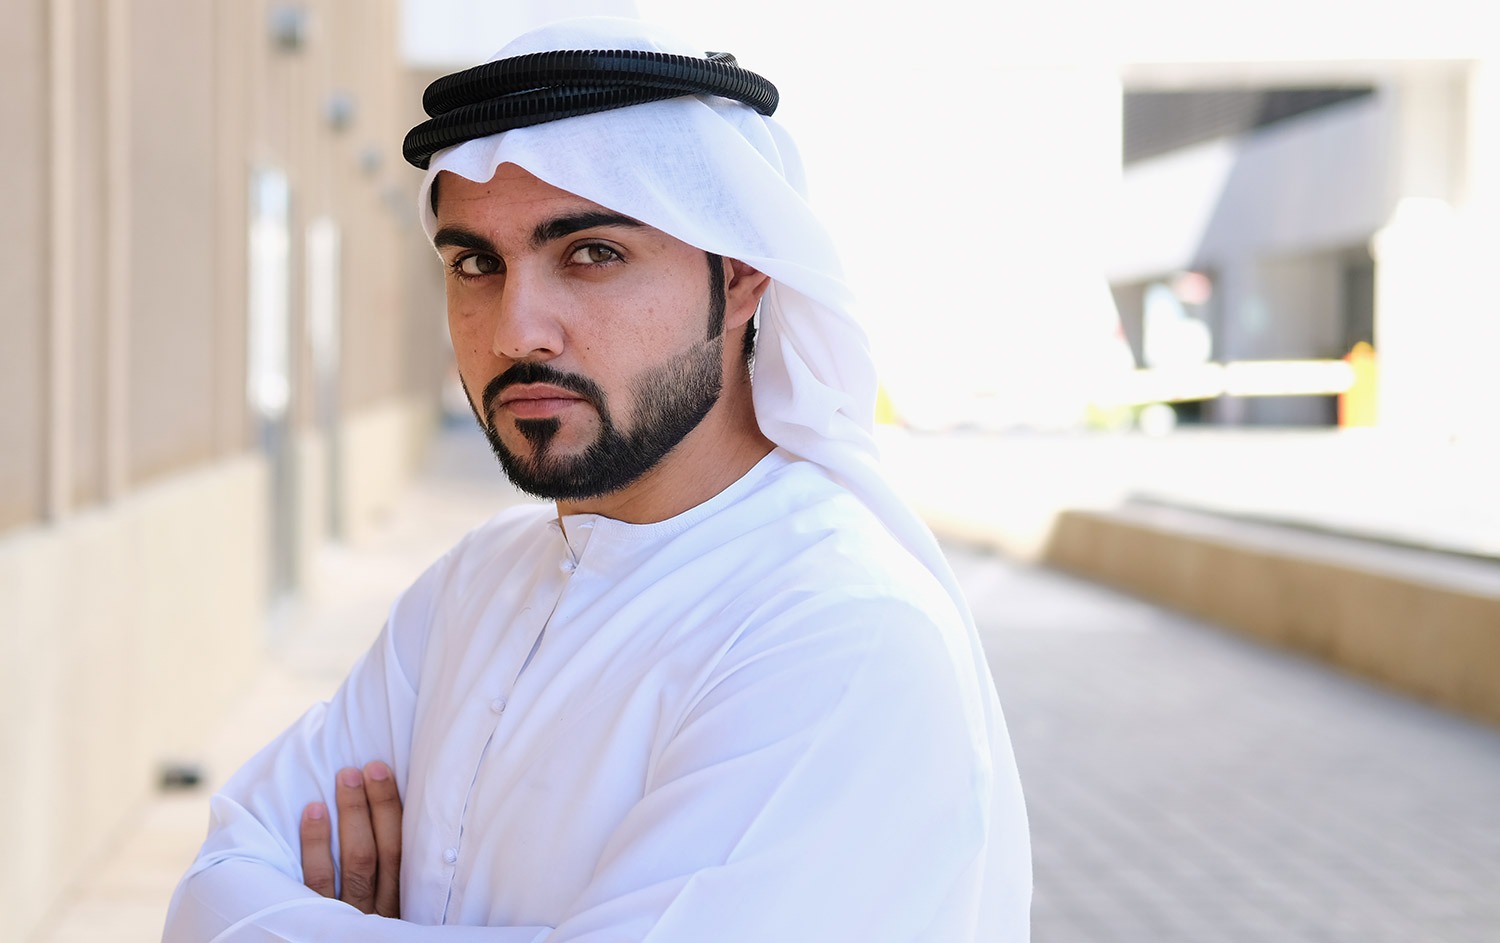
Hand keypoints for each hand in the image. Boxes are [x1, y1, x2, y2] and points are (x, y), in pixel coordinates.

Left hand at [300, 760, 402, 917]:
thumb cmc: (362, 935)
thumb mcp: (386, 915)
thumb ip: (388, 879)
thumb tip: (388, 820)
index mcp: (398, 905)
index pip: (401, 852)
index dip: (392, 810)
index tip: (383, 772)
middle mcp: (376, 912)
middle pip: (379, 852)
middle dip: (374, 805)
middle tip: (366, 767)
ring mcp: (345, 918)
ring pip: (354, 862)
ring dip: (349, 816)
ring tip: (343, 778)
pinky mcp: (314, 923)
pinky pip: (315, 882)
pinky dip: (315, 844)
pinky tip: (312, 812)